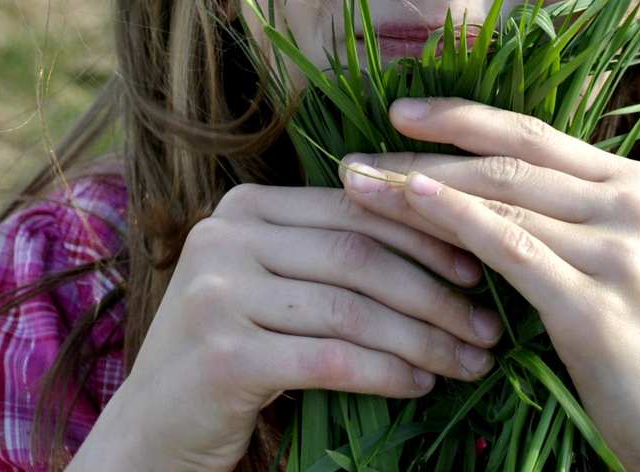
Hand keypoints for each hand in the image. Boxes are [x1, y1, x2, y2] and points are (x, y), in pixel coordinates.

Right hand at [67, 184, 502, 471]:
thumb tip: (450, 239)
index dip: (424, 235)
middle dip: (434, 292)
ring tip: (470, 359)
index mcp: (244, 207)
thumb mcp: (274, 285)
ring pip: (350, 310)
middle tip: (488, 324)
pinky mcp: (221, 357)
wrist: (151, 432)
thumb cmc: (233, 353)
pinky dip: (386, 372)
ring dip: (423, 338)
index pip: (354, 210)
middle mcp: (224, 237)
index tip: (479, 265)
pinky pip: (330, 359)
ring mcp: (216, 295)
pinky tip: (422, 384)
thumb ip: (331, 252)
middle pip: (358, 256)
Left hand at [338, 98, 639, 471]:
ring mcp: (619, 254)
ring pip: (502, 201)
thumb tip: (482, 185)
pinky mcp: (595, 308)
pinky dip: (455, 221)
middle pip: (509, 163)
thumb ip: (569, 217)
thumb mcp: (618, 262)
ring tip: (360, 187)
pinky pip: (510, 250)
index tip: (398, 112)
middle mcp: (632, 205)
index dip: (463, 118)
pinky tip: (411, 206)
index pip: (534, 134)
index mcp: (638, 184)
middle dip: (424, 154)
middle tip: (356, 157)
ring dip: (420, 189)